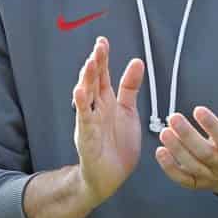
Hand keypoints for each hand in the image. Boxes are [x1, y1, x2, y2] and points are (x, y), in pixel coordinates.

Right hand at [72, 37, 146, 207]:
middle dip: (95, 64)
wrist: (110, 176)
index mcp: (106, 101)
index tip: (102, 41)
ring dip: (87, 80)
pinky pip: (84, 119)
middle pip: (93, 82)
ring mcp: (89, 122)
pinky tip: (80, 93)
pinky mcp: (87, 137)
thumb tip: (137, 61)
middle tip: (98, 47)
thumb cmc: (117, 144)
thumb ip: (130, 87)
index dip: (102, 59)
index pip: (103, 75)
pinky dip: (82, 106)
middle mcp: (96, 108)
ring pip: (86, 97)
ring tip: (90, 64)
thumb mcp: (128, 111)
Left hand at [154, 70, 217, 191]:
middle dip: (188, 136)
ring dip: (177, 150)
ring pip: (192, 166)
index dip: (212, 126)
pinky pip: (182, 179)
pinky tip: (160, 151)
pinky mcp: (197, 183)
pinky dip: (170, 168)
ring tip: (165, 132)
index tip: (198, 109)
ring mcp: (211, 176)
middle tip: (173, 117)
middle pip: (206, 154)